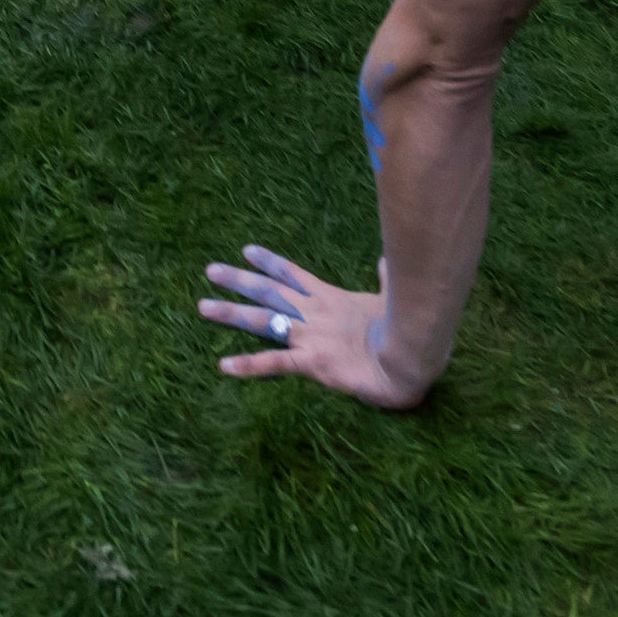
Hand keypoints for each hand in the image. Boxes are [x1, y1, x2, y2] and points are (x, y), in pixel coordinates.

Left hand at [196, 245, 424, 408]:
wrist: (414, 353)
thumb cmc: (407, 328)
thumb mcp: (391, 298)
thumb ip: (384, 279)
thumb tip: (384, 260)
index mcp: (331, 299)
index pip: (293, 275)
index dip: (269, 263)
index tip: (246, 251)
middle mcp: (315, 313)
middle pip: (269, 292)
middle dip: (238, 281)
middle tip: (210, 271)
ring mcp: (311, 336)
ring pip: (263, 321)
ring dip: (231, 313)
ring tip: (203, 306)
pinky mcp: (313, 362)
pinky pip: (275, 364)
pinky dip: (248, 365)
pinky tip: (224, 365)